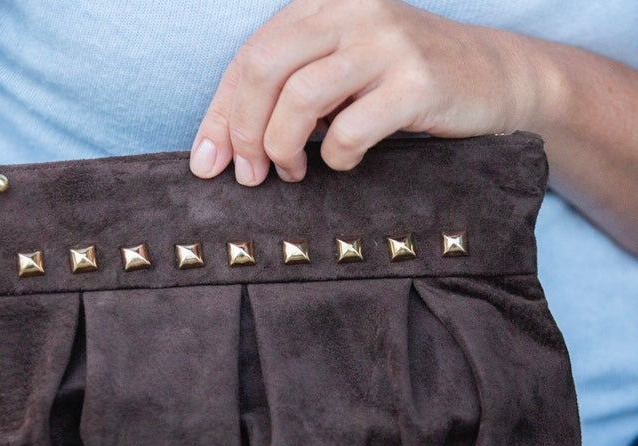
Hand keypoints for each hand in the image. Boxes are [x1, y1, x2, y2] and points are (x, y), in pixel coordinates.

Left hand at [189, 0, 537, 184]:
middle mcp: (351, 10)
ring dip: (284, 148)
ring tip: (294, 172)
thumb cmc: (401, 85)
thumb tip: (223, 151)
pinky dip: (336, 157)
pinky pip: (351, 129)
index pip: (249, 57)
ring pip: (300, 98)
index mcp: (322, 5)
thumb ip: (286, 96)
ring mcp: (386, 42)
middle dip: (245, 132)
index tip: (207, 163)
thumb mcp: (339, 76)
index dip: (221, 115)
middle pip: (264, 70)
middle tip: (252, 174)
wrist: (491, 79)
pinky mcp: (418, 81)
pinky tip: (345, 162)